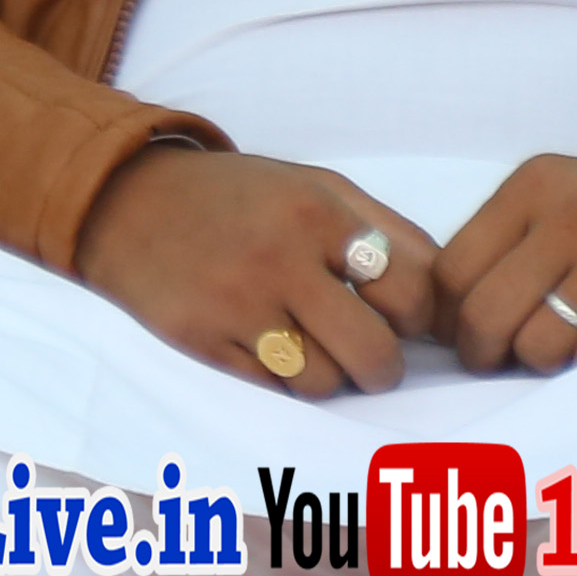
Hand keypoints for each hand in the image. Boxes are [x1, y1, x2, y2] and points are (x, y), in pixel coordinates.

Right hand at [67, 146, 437, 393]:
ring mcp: (236, 306)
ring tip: (315, 351)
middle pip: (371, 354)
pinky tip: (273, 351)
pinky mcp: (200, 340)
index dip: (418, 316)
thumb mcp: (319, 186)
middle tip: (370, 357)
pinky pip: (270, 390)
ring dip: (329, 377)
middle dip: (382, 368)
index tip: (401, 316)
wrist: (130, 201)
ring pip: (320, 383)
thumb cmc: (241, 197)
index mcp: (319, 215)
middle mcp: (279, 260)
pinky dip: (283, 382)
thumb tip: (446, 296)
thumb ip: (389, 229)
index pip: (410, 293)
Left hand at [437, 156, 576, 373]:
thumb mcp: (555, 195)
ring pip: (537, 347)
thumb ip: (499, 242)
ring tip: (557, 347)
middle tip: (497, 359)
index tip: (460, 334)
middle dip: (481, 353)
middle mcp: (575, 215)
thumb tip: (441, 321)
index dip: (447, 319)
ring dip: (539, 362)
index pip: (452, 271)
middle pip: (486, 315)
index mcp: (535, 185)